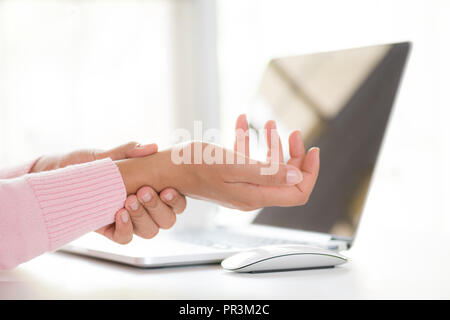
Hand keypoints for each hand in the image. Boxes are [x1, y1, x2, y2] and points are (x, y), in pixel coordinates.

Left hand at [31, 142, 186, 243]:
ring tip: (128, 201)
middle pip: (167, 220)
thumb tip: (153, 147)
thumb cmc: (90, 163)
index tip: (167, 189)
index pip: (176, 203)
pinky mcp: (111, 229)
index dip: (176, 201)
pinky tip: (119, 214)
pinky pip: (126, 238)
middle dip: (158, 207)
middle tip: (143, 191)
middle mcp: (145, 208)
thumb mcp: (110, 155)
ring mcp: (129, 220)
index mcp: (153, 189)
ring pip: (150, 231)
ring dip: (143, 217)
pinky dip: (126, 228)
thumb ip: (130, 151)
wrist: (60, 175)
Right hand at [116, 116, 319, 210]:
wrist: (166, 167)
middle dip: (293, 154)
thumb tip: (297, 175)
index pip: (298, 192)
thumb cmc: (194, 165)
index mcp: (255, 195)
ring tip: (268, 123)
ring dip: (271, 144)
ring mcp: (241, 185)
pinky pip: (247, 159)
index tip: (313, 149)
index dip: (309, 172)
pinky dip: (248, 141)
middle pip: (286, 178)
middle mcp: (251, 193)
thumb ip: (266, 173)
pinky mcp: (230, 175)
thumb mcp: (232, 165)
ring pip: (268, 166)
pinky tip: (243, 121)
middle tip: (291, 131)